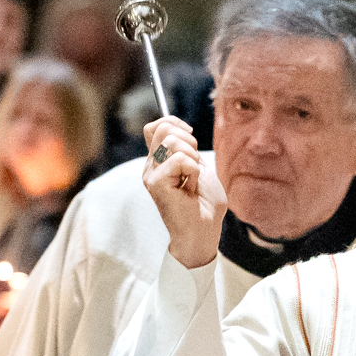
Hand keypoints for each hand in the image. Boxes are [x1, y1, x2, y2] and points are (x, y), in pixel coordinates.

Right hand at [140, 115, 224, 270]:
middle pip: (164, 129)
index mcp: (159, 162)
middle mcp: (151, 167)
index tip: (190, 135)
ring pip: (173, 142)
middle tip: (194, 166)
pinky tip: (190, 190)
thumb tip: (178, 126)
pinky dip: (194, 173)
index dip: (174, 123)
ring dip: (193, 160)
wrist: (203, 232)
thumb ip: (186, 150)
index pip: (156, 127)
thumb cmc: (204, 206)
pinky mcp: (156, 184)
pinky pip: (180, 161)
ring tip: (192, 181)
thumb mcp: (199, 169)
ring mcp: (151, 175)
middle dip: (188, 141)